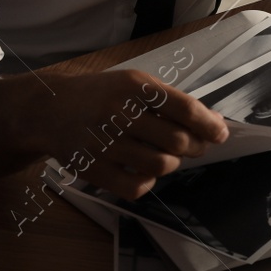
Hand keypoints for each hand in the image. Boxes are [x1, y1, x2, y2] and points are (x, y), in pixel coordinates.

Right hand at [0, 69, 227, 198]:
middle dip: (197, 146)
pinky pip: (136, 186)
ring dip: (174, 163)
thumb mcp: (133, 83)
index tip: (221, 132)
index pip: (184, 108)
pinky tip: (146, 170)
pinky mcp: (94, 169)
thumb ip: (170, 100)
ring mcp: (106, 143)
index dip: (209, 124)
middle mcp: (120, 113)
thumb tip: (211, 121)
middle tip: (198, 145)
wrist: (49, 110)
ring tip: (169, 155)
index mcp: (134, 86)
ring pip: (160, 165)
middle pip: (176, 140)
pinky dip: (149, 181)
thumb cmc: (100, 95)